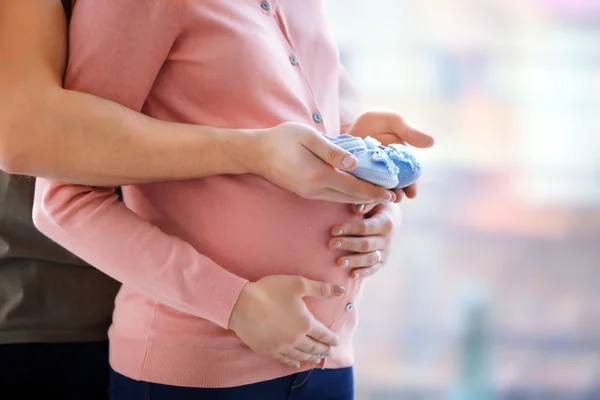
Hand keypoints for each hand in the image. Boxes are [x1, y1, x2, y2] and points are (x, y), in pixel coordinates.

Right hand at [228, 275, 344, 367]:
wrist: (241, 304)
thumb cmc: (270, 291)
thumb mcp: (298, 284)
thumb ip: (320, 289)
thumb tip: (340, 291)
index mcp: (306, 323)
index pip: (323, 334)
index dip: (331, 338)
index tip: (336, 341)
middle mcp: (296, 339)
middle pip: (314, 347)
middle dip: (323, 349)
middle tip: (329, 351)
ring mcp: (282, 347)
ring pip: (301, 355)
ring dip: (311, 357)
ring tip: (317, 358)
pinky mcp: (268, 350)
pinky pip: (285, 360)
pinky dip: (293, 362)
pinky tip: (297, 363)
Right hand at [248, 122, 395, 203]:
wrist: (255, 153)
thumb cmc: (281, 139)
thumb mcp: (307, 136)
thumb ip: (332, 151)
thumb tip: (355, 164)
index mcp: (318, 176)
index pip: (353, 187)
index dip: (374, 192)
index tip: (392, 194)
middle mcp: (315, 190)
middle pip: (350, 197)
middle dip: (372, 198)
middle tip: (393, 197)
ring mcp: (309, 193)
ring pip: (341, 199)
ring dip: (361, 198)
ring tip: (379, 195)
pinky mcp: (305, 192)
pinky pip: (332, 196)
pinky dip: (347, 195)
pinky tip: (355, 190)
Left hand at [329, 203, 398, 278]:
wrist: (394, 219)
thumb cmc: (379, 207)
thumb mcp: (376, 201)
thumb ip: (366, 203)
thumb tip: (356, 208)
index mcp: (386, 223)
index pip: (365, 228)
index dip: (349, 229)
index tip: (333, 230)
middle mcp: (388, 239)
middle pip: (366, 244)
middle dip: (347, 245)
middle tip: (331, 244)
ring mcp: (386, 252)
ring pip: (369, 259)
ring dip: (354, 261)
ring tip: (338, 262)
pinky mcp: (383, 261)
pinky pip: (374, 269)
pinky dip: (363, 273)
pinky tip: (351, 275)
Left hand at [347, 111, 434, 200]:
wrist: (351, 123)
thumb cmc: (377, 122)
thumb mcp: (393, 122)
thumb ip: (410, 132)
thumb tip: (431, 142)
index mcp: (401, 163)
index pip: (410, 178)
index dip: (412, 186)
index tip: (412, 193)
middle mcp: (387, 174)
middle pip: (394, 189)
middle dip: (396, 195)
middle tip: (395, 198)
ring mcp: (371, 178)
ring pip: (376, 193)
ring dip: (378, 199)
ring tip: (376, 201)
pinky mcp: (355, 180)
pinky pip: (358, 191)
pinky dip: (359, 198)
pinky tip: (358, 204)